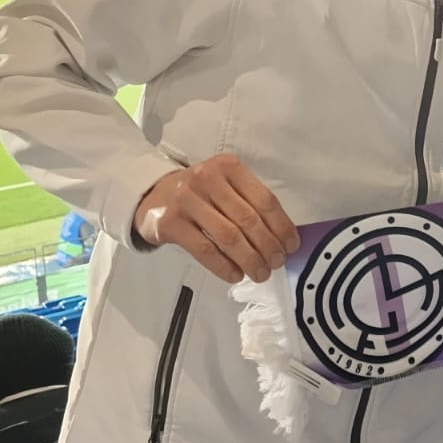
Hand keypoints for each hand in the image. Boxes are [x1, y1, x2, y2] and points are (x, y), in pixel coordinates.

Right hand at [133, 153, 299, 283]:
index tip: (291, 246)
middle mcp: (208, 178)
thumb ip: (250, 203)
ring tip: (260, 273)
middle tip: (277, 264)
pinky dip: (224, 266)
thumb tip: (283, 238)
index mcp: (228, 167)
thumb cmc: (200, 194)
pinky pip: (204, 249)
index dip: (282, 226)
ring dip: (249, 259)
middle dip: (268, 246)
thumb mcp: (225, 186)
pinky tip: (236, 275)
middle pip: (248, 219)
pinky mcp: (170, 222)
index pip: (265, 199)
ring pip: (228, 236)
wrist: (151, 195)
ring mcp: (186, 199)